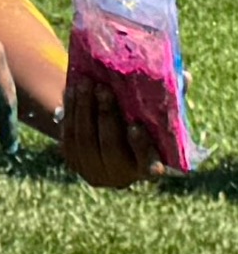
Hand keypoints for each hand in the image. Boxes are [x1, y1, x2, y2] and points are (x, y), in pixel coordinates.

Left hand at [58, 71, 164, 188]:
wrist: (106, 143)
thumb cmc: (141, 128)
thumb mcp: (158, 121)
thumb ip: (171, 103)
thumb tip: (185, 77)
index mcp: (146, 169)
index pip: (146, 163)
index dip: (140, 146)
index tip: (136, 126)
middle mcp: (118, 176)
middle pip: (109, 146)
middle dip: (105, 115)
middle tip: (103, 89)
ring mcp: (92, 170)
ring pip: (84, 139)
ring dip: (83, 108)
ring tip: (85, 84)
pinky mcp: (72, 161)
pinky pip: (68, 135)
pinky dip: (70, 111)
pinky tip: (72, 92)